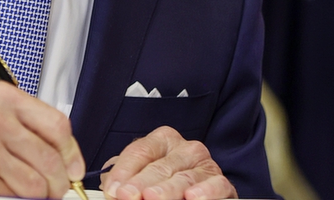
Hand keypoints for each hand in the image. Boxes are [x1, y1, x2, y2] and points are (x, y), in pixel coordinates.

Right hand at [0, 82, 85, 197]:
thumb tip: (68, 157)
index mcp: (4, 99)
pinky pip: (14, 198)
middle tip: (55, 188)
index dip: (71, 153)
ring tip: (30, 191)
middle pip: (50, 160)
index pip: (58, 127)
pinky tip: (5, 190)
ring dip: (39, 195)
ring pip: (36, 185)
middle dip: (58, 182)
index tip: (73, 168)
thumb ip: (29, 125)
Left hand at [99, 127, 234, 199]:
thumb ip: (126, 180)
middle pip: (159, 166)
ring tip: (152, 198)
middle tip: (127, 196)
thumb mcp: (142, 178)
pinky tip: (192, 197)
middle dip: (141, 184)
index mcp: (161, 140)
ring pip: (184, 178)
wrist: (191, 195)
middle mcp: (184, 148)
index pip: (139, 152)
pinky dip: (205, 191)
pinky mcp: (222, 182)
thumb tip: (111, 189)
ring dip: (167, 190)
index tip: (113, 190)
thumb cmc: (162, 184)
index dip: (124, 171)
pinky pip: (216, 184)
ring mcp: (205, 164)